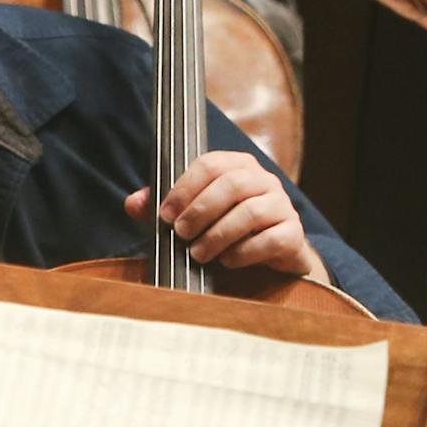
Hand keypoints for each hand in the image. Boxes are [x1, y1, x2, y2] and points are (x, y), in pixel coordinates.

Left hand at [125, 150, 325, 278]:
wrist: (270, 259)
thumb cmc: (225, 231)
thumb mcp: (192, 217)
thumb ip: (163, 208)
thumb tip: (133, 203)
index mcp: (239, 167)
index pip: (211, 164)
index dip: (184, 188)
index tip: (164, 215)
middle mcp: (264, 180)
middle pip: (233, 183)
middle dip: (201, 210)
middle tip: (180, 234)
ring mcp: (283, 205)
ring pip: (251, 211)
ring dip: (218, 235)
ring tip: (199, 254)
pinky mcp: (293, 234)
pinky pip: (271, 239)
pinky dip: (244, 253)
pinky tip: (228, 262)